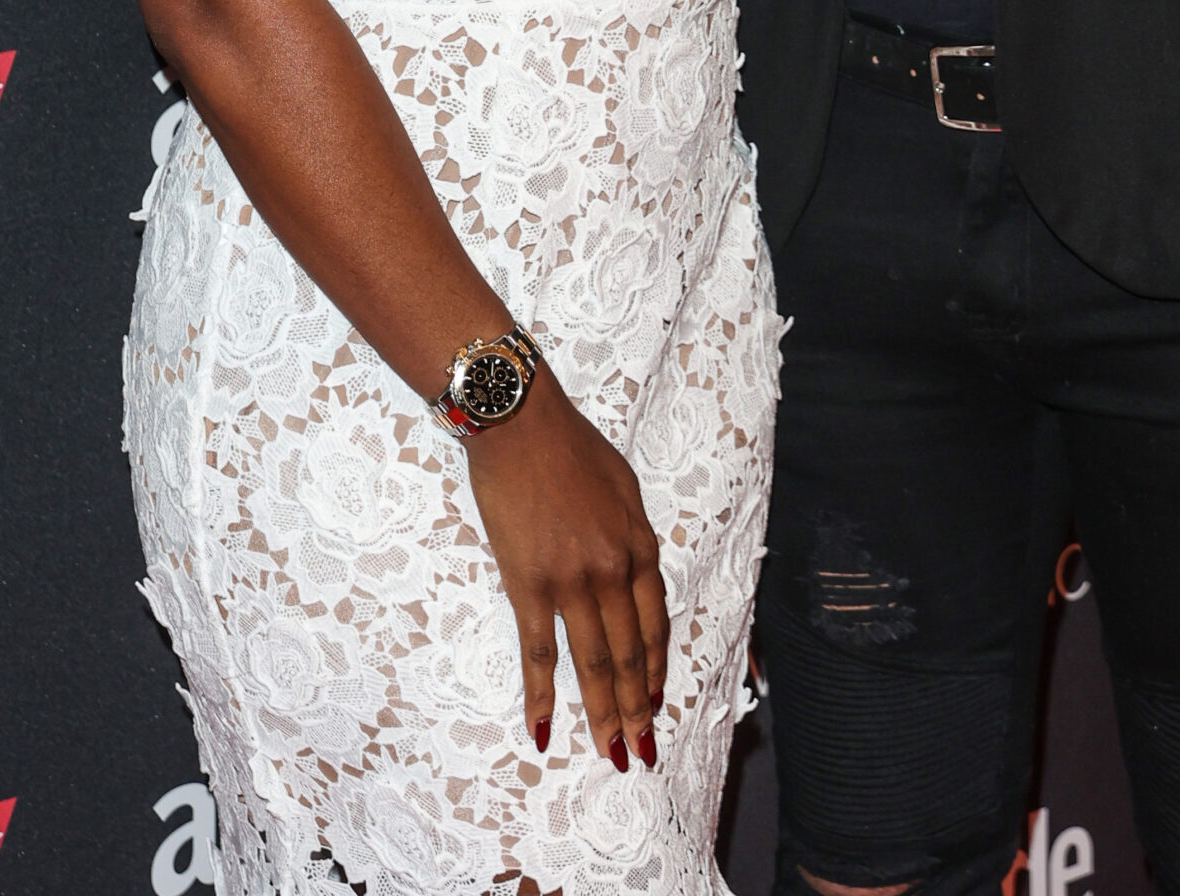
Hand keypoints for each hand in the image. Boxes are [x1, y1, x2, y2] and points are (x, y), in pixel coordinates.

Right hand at [467, 361, 667, 767]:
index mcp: (638, 546)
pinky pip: (538, 653)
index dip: (658, 668)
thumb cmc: (570, 446)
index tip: (658, 701)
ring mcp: (571, 583)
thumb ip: (631, 535)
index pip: (655, 624)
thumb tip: (633, 573)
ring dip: (604, 714)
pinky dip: (541, 696)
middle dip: (638, 709)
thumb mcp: (622, 485)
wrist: (521, 424)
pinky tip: (542, 730)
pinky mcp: (528, 586)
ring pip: (594, 664)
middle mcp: (612, 572)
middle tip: (643, 752)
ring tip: (612, 754)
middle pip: (630, 654)